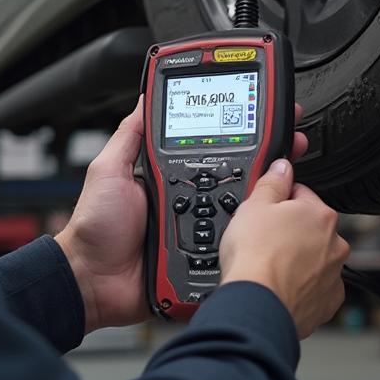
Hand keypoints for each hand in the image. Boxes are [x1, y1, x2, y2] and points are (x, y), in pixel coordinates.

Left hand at [55, 101, 309, 333]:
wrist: (92, 280)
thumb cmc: (96, 227)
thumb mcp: (108, 170)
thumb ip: (129, 136)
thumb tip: (145, 100)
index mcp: (170, 178)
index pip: (209, 152)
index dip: (234, 138)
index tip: (260, 120)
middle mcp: (188, 202)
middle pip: (232, 182)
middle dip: (263, 166)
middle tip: (287, 147)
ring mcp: (197, 232)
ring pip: (238, 215)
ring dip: (257, 203)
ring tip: (280, 183)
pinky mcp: (201, 261)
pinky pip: (229, 249)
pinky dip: (245, 241)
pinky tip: (262, 227)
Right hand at [219, 158, 348, 338]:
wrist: (257, 304)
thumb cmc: (256, 257)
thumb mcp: (254, 204)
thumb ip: (273, 181)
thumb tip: (282, 167)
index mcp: (321, 215)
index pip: (300, 194)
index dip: (278, 201)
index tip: (265, 212)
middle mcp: (335, 244)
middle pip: (308, 227)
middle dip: (288, 230)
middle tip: (262, 239)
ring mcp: (333, 276)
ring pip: (312, 257)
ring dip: (295, 258)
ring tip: (268, 264)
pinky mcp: (326, 303)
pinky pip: (314, 286)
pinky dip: (300, 285)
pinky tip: (279, 284)